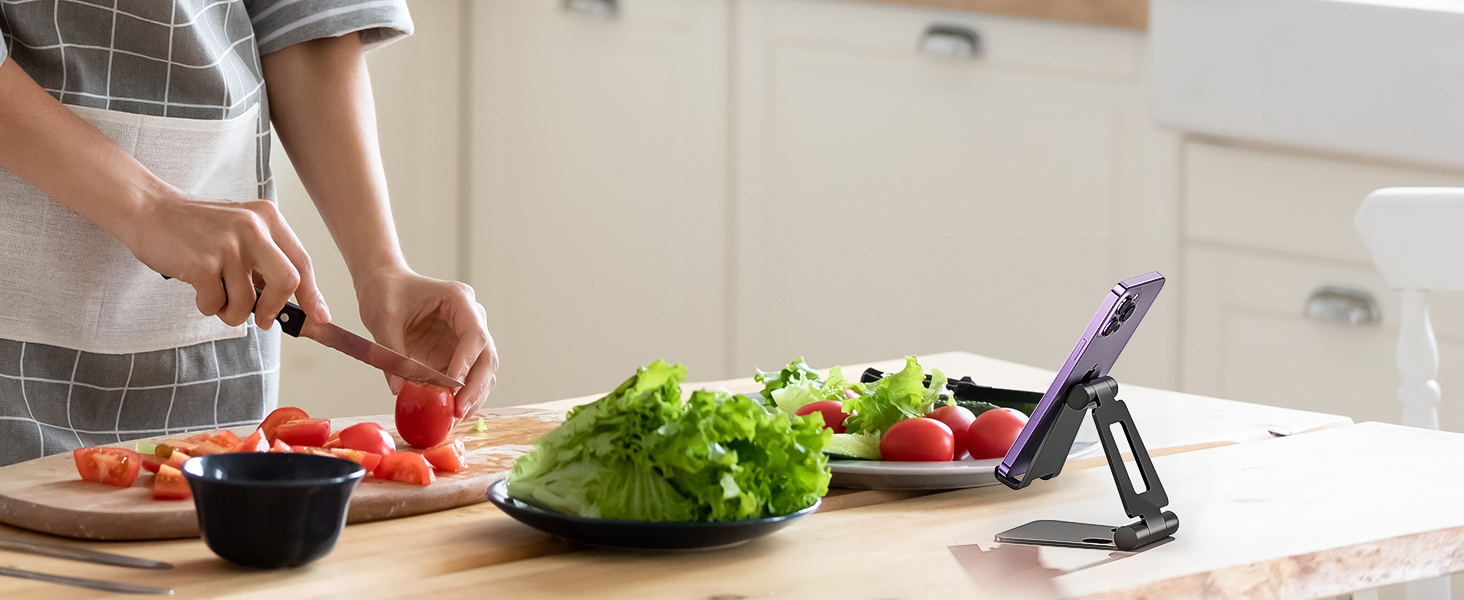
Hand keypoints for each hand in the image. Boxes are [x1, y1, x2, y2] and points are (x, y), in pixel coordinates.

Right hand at [123, 192, 329, 326]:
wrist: (147, 209)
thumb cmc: (196, 228)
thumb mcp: (240, 230)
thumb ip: (265, 258)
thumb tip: (293, 302)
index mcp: (267, 218)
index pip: (302, 262)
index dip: (312, 294)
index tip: (319, 316)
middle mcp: (253, 228)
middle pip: (287, 281)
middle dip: (275, 308)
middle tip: (262, 320)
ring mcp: (228, 245)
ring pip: (248, 302)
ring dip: (231, 311)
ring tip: (216, 295)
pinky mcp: (203, 263)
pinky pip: (216, 304)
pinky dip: (208, 306)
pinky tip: (196, 287)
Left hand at [356, 269, 497, 417]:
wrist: (383, 284)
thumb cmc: (386, 292)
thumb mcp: (383, 320)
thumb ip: (392, 354)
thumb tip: (398, 390)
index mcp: (459, 300)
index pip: (475, 335)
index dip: (467, 363)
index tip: (452, 386)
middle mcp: (470, 318)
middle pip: (486, 356)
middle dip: (476, 387)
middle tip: (459, 411)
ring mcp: (465, 337)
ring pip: (483, 370)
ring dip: (473, 395)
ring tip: (456, 417)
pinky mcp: (455, 353)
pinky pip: (466, 377)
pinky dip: (460, 395)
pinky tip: (449, 411)